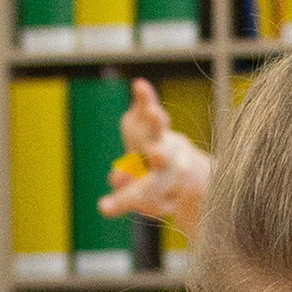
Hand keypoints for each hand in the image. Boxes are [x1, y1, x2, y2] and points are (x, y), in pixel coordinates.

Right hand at [106, 81, 212, 232]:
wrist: (186, 170)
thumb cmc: (161, 189)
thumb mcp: (145, 199)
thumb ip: (128, 195)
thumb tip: (113, 189)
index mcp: (164, 184)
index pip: (144, 192)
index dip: (125, 198)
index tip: (106, 205)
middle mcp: (167, 160)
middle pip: (162, 158)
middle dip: (158, 156)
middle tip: (156, 154)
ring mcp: (161, 139)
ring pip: (157, 131)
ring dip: (154, 121)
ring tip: (153, 112)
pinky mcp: (151, 121)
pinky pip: (145, 108)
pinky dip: (145, 98)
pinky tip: (140, 86)